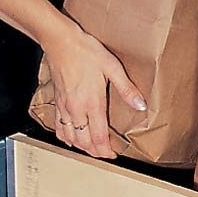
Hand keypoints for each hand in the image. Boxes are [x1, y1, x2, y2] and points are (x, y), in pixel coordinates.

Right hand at [42, 20, 145, 157]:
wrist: (61, 42)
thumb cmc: (86, 52)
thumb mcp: (112, 67)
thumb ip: (127, 89)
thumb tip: (140, 105)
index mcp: (92, 103)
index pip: (98, 137)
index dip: (106, 151)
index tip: (113, 154)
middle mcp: (76, 109)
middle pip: (84, 142)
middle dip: (95, 151)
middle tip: (105, 153)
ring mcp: (64, 107)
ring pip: (70, 137)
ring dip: (81, 146)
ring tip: (91, 148)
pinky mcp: (57, 101)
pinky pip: (58, 126)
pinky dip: (65, 136)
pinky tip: (70, 137)